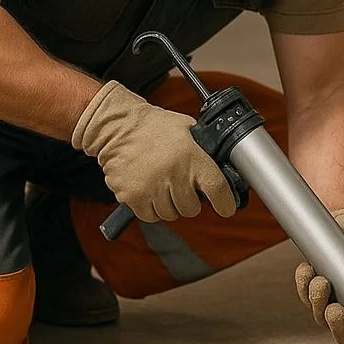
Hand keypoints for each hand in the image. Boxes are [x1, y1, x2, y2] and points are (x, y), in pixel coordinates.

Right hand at [72, 80, 235, 223]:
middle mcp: (173, 175)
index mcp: (191, 157)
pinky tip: (150, 190)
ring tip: (163, 184)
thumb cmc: (153, 127)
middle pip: (192, 209)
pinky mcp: (133, 197)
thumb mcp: (188, 130)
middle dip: (190, 200)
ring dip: (170, 204)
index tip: (226, 207)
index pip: (217, 189)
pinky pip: (150, 216)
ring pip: (171, 214)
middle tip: (181, 185)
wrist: (118, 127)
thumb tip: (221, 168)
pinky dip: (152, 208)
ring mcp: (152, 188)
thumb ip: (205, 150)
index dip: (225, 203)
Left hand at [295, 208, 343, 343]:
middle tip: (334, 306)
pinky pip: (302, 287)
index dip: (343, 331)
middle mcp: (341, 314)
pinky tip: (308, 268)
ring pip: (315, 307)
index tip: (343, 316)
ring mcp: (323, 300)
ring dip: (316, 295)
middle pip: (329, 327)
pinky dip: (303, 279)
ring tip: (322, 278)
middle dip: (331, 320)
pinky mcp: (309, 285)